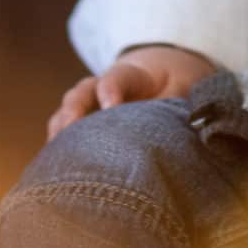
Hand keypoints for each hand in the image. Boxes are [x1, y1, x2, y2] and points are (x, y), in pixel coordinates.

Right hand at [46, 44, 217, 140]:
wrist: (164, 75)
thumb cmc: (176, 84)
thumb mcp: (187, 88)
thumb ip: (183, 106)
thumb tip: (193, 131)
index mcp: (133, 76)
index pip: (117, 78)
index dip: (111, 90)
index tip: (110, 107)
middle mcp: (103, 87)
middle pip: (82, 93)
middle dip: (74, 111)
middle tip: (71, 129)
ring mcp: (89, 105)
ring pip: (67, 113)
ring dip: (60, 132)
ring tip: (56, 156)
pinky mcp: (84, 125)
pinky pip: (64, 134)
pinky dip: (58, 150)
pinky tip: (54, 171)